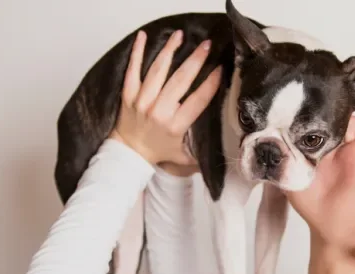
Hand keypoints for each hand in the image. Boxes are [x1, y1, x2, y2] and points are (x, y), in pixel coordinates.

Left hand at [109, 29, 221, 174]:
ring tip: (180, 35)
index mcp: (176, 126)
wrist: (129, 153)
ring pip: (158, 71)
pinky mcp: (129, 95)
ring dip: (170, 50)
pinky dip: (137, 53)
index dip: (210, 83)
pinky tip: (143, 36)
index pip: (197, 100)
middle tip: (206, 45)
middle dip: (195, 60)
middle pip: (180, 81)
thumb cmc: (159, 151)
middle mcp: (159, 111)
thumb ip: (202, 150)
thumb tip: (225, 146)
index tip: (220, 69)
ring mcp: (143, 101)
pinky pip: (132, 70)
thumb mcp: (184, 156)